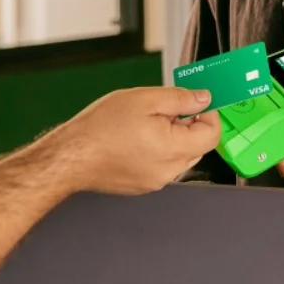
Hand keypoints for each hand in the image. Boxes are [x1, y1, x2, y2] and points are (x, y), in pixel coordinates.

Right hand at [43, 86, 220, 195]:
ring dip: (172, 136)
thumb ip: (180, 98)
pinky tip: (135, 137)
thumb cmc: (101, 128)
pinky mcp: (142, 185)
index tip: (197, 101)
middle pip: (197, 146)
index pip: (212, 134)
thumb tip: (203, 98)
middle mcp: (169, 171)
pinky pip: (161, 164)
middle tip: (164, 109)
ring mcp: (155, 181)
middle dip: (188, 124)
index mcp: (174, 149)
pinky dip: (157, 149)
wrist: (71, 155)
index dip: (208, 113)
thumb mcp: (145, 99)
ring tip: (144, 122)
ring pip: (179, 155)